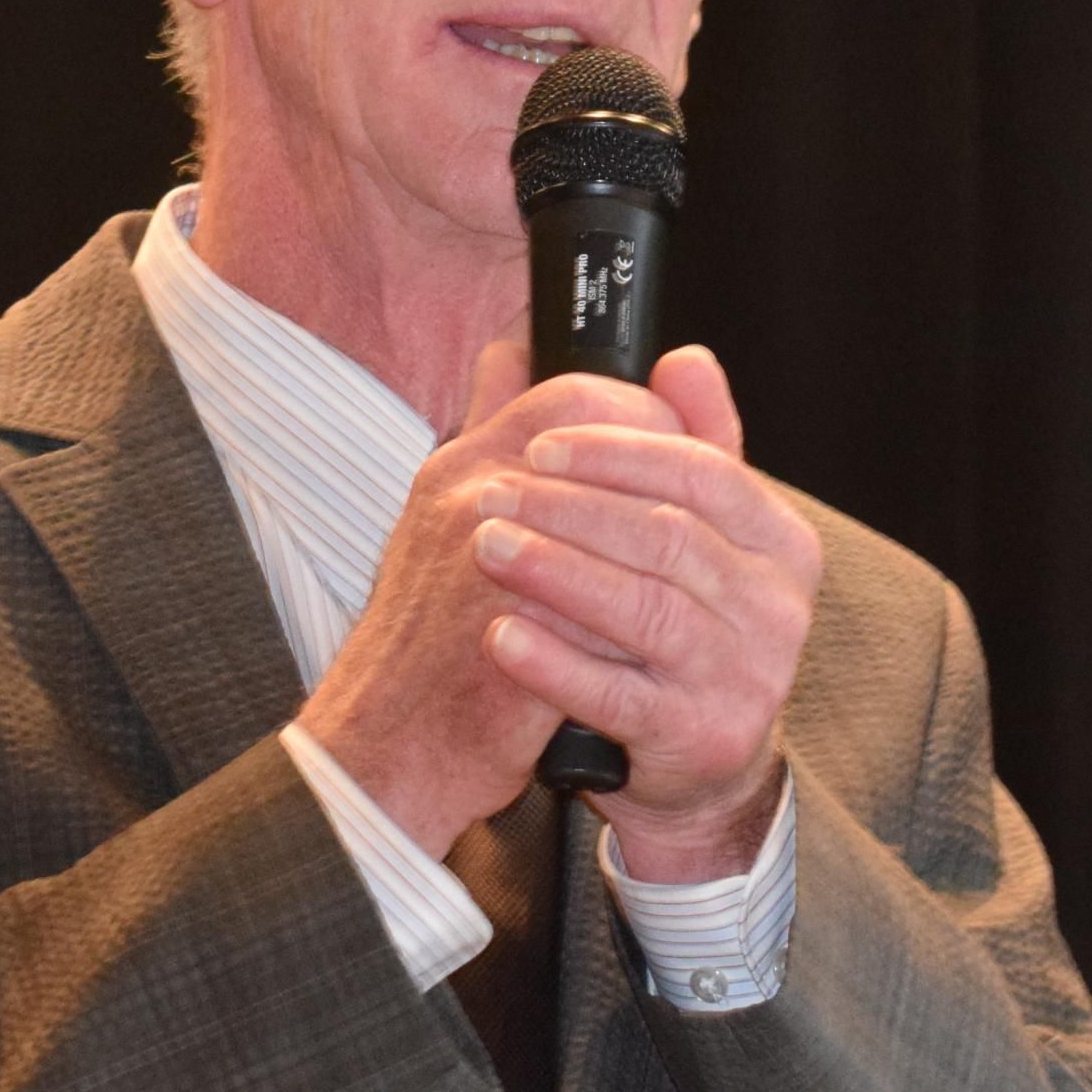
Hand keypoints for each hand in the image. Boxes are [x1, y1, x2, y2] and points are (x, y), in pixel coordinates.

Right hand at [298, 341, 694, 858]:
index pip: (578, 397)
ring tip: (693, 578)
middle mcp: (472, 499)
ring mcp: (491, 566)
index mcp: (463, 462)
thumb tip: (514, 350)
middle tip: (705, 519)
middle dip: (673, 481)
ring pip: (625, 525)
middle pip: (611, 450)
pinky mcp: (513, 636)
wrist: (387, 740)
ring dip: (669, 548)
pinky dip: (649, 619)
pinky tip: (666, 634)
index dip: (645, 420)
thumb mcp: (444, 512)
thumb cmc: (426, 631)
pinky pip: (613, 613)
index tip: (676, 452)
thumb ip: (490, 429)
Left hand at [469, 346, 816, 882]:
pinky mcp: (702, 736)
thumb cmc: (683, 633)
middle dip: (570, 508)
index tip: (542, 443)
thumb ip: (694, 444)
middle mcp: (778, 609)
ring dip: (555, 572)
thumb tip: (684, 358)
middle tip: (492, 491)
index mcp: (782, 543)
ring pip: (643, 607)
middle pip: (666, 536)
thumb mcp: (702, 537)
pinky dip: (553, 662)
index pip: (704, 473)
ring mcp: (746, 676)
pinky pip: (617, 692)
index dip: (618, 450)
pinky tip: (499, 635)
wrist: (698, 763)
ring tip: (485, 546)